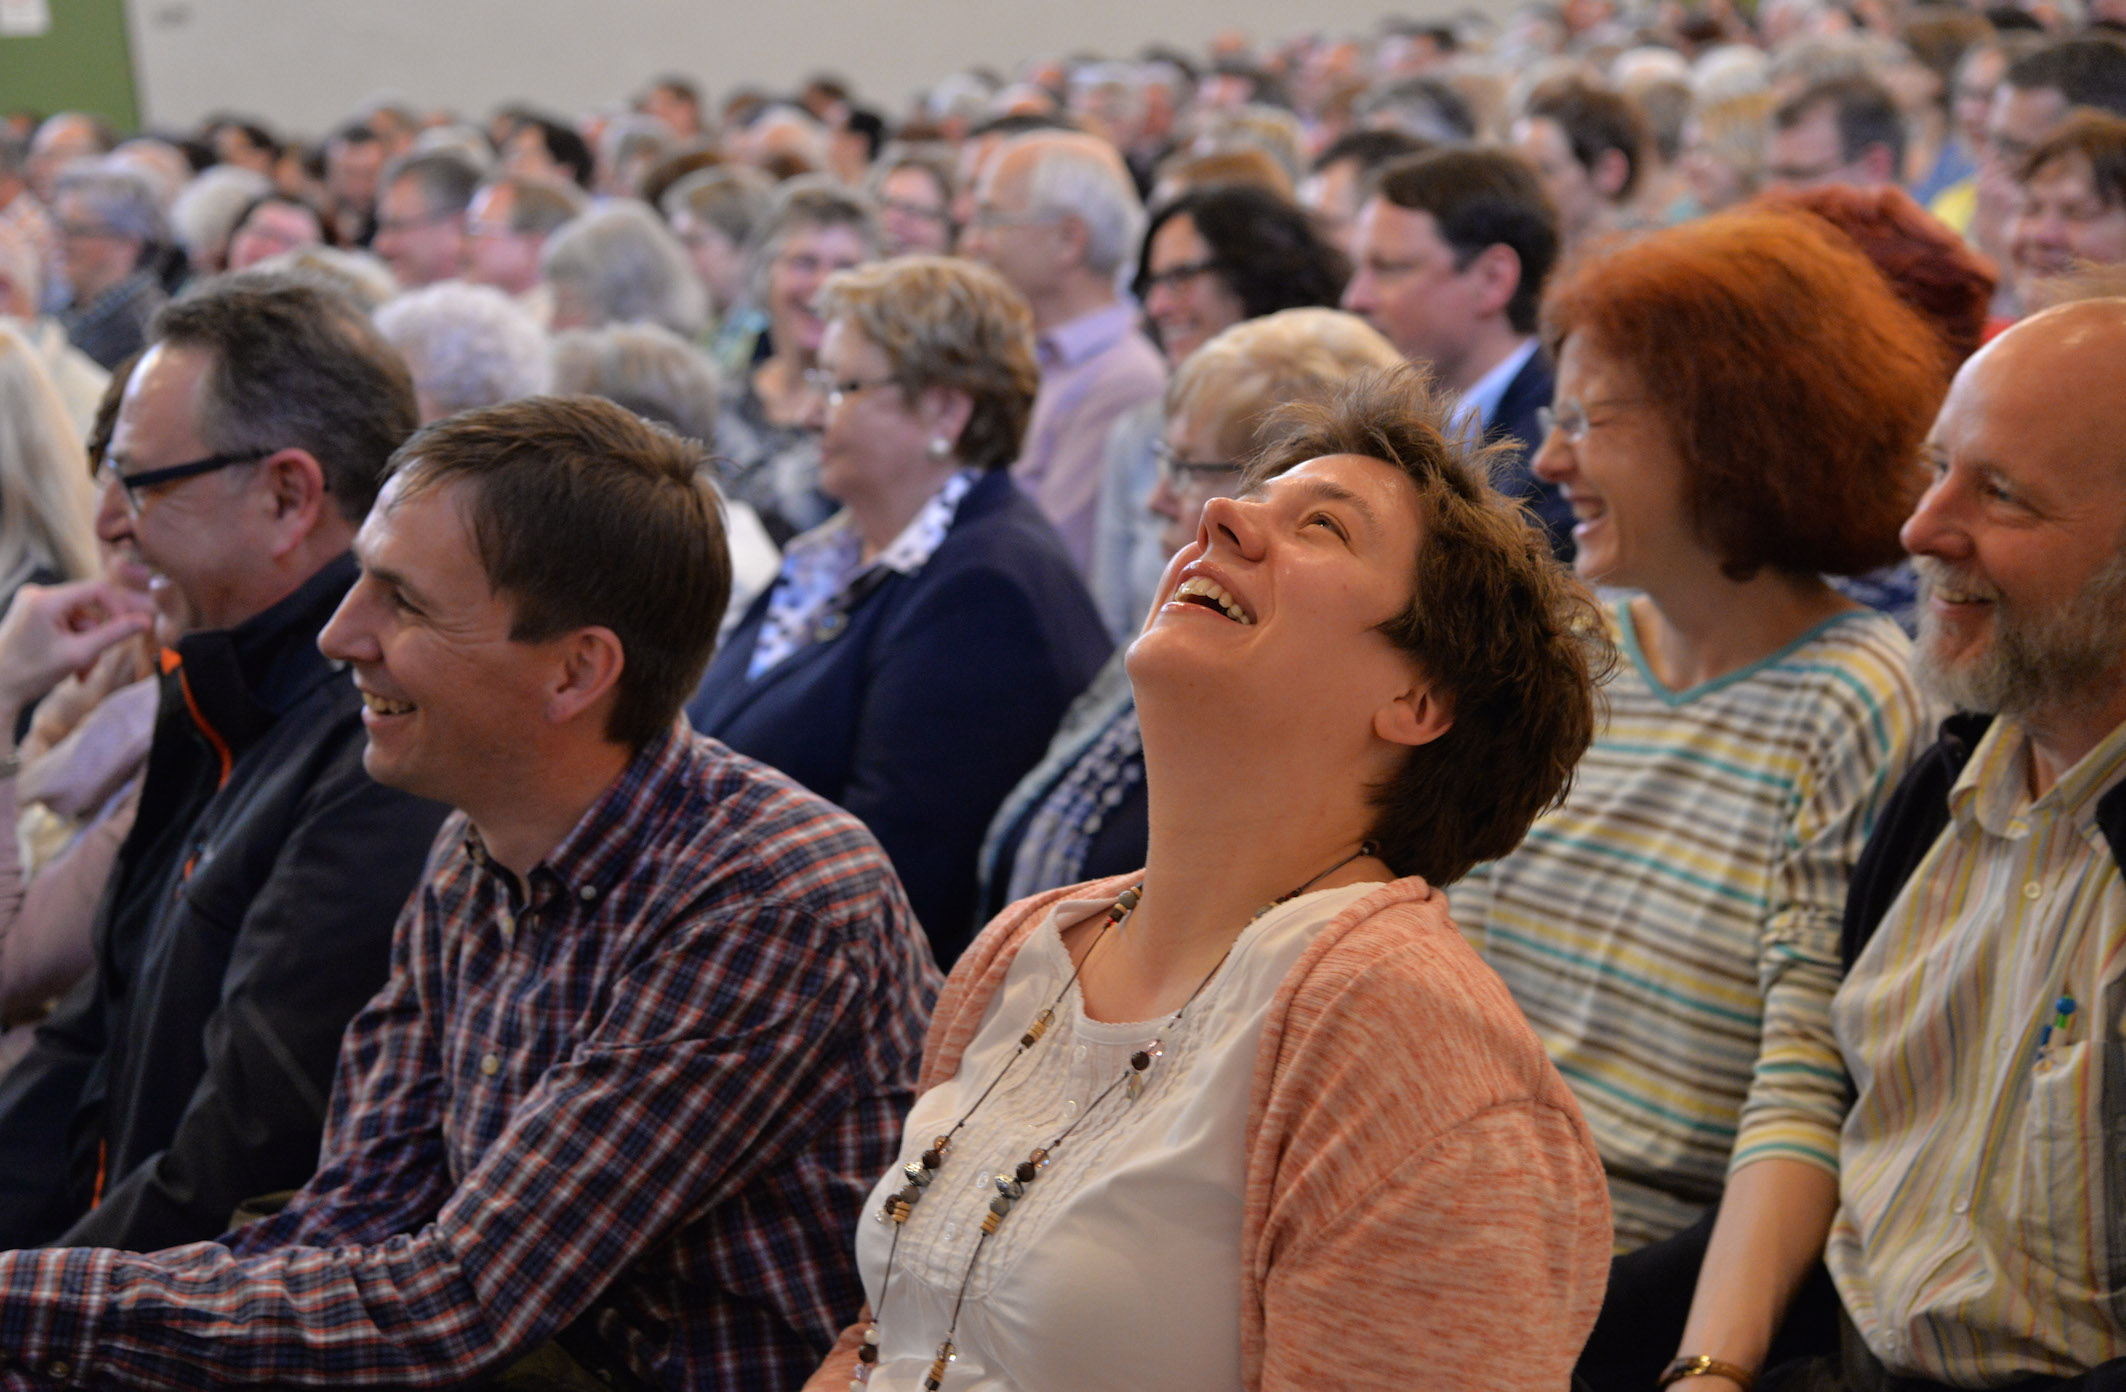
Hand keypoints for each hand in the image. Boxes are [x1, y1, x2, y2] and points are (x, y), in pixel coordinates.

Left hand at [0, 581, 156, 718]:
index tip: (130, 629)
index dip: (118, 608)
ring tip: (80, 671)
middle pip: (88, 607)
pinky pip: (65, 623)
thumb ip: (114, 635)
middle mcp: (37, 594)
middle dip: (96, 637)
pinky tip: (69, 664)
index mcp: (46, 599)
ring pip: (79, 619)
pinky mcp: (32, 614)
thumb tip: (145, 622)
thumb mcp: (79, 654)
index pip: (97, 589)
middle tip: (95, 663)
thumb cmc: (30, 673)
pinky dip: (73, 642)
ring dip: (86, 645)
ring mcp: (33, 604)